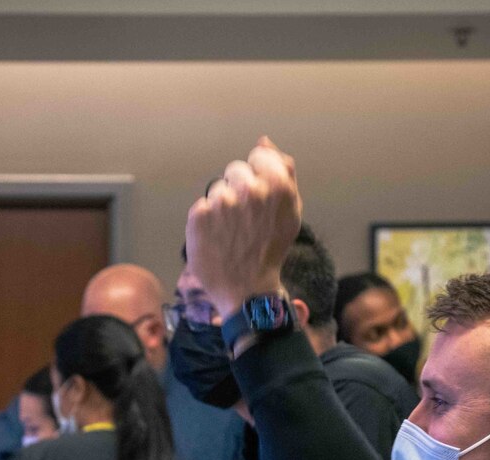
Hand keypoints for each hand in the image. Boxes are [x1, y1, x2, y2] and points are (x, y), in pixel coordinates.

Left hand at [186, 137, 302, 321]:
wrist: (248, 289)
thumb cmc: (270, 249)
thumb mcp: (290, 210)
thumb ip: (281, 171)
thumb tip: (265, 141)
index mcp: (277, 185)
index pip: (258, 156)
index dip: (258, 176)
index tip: (259, 199)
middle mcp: (250, 189)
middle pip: (235, 170)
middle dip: (238, 189)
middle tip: (244, 220)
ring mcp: (222, 201)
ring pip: (217, 189)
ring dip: (221, 206)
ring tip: (230, 232)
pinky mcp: (199, 215)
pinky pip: (201, 206)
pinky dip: (206, 221)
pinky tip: (217, 238)